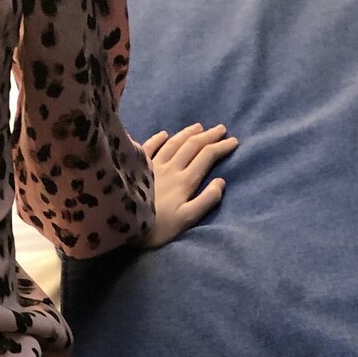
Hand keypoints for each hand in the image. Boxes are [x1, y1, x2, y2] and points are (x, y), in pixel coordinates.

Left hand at [132, 122, 238, 249]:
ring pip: (173, 143)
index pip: (207, 157)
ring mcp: (153, 166)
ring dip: (188, 133)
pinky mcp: (136, 168)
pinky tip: (164, 134)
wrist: (123, 226)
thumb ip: (205, 201)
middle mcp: (170, 168)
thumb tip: (221, 182)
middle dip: (209, 136)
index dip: (222, 147)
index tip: (234, 141)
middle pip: (193, 146)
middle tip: (221, 129)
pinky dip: (158, 139)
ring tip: (199, 127)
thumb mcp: (186, 220)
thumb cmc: (157, 229)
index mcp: (184, 181)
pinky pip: (149, 148)